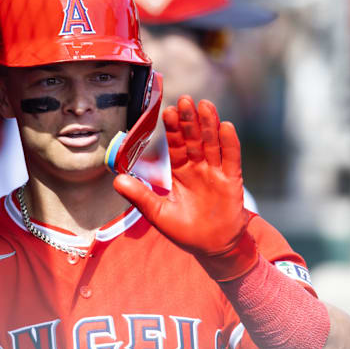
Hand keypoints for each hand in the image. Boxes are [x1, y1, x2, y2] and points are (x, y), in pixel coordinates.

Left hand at [114, 95, 256, 280]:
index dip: (173, 129)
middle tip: (185, 99)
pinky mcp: (232, 181)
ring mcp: (216, 173)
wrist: (213, 248)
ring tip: (205, 105)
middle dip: (189, 120)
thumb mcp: (158, 214)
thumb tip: (117, 180)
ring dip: (209, 125)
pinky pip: (231, 159)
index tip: (167, 111)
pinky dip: (229, 143)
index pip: (176, 146)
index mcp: (181, 172)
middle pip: (194, 139)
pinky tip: (226, 126)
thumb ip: (140, 196)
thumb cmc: (185, 231)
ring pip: (212, 144)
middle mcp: (199, 168)